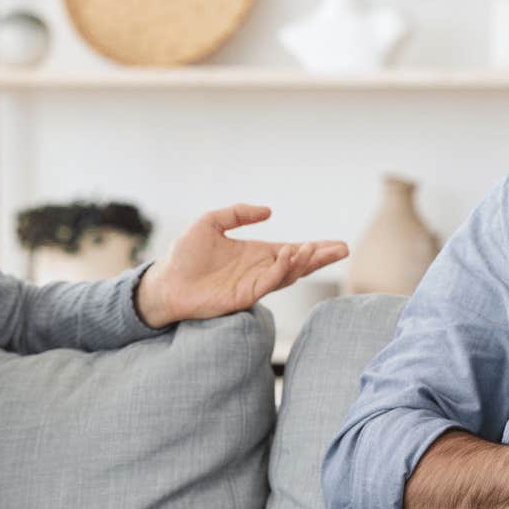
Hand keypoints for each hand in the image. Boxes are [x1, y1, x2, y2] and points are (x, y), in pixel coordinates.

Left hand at [135, 204, 348, 326]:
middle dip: (320, 257)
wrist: (164, 282)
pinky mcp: (243, 296)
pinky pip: (268, 282)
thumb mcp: (211, 222)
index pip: (292, 250)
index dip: (314, 248)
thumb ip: (238, 213)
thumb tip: (269, 211)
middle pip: (298, 264)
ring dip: (303, 262)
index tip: (337, 244)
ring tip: (316, 249)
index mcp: (256, 253)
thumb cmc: (185, 255)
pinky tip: (289, 255)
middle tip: (343, 249)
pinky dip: (281, 270)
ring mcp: (253, 284)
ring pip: (287, 274)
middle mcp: (259, 270)